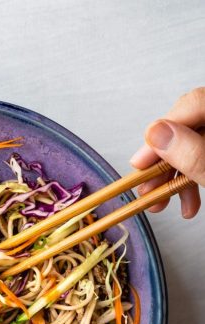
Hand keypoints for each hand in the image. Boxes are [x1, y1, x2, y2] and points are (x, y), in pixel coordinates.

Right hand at [130, 87, 204, 217]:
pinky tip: (187, 202)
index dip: (160, 133)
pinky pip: (203, 155)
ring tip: (161, 203)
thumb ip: (193, 152)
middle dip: (163, 164)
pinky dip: (191, 179)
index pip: (190, 105)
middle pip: (187, 127)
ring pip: (192, 145)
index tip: (140, 163)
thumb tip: (155, 132)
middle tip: (146, 190)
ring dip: (173, 177)